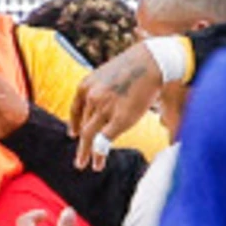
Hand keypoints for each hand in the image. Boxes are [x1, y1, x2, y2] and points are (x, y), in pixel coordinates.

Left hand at [71, 41, 166, 167]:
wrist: (152, 61)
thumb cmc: (135, 65)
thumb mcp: (108, 74)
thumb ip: (101, 90)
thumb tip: (102, 104)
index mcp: (86, 85)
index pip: (76, 110)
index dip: (74, 124)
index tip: (73, 134)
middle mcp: (91, 97)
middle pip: (84, 126)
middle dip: (81, 144)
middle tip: (79, 159)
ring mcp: (104, 108)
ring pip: (90, 136)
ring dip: (87, 152)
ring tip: (84, 165)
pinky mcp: (120, 118)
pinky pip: (104, 140)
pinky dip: (99, 154)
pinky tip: (97, 164)